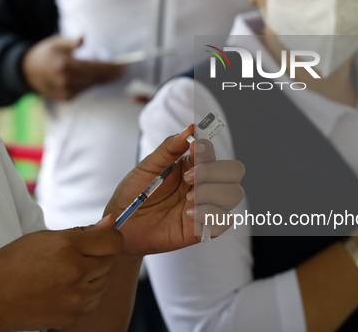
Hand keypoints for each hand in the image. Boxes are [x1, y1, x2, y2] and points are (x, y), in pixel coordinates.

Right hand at [0, 218, 121, 330]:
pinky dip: (86, 293)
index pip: (113, 240)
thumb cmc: (13, 264)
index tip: (102, 236)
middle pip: (110, 260)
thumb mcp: (44, 237)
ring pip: (104, 280)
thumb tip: (111, 222)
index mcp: (67, 247)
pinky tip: (66, 288)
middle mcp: (75, 272)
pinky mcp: (73, 315)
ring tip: (68, 272)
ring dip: (94, 274)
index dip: (109, 235)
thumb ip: (83, 231)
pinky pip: (94, 299)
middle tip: (75, 255)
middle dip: (98, 254)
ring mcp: (75, 297)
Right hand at [22, 35, 125, 99]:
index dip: (111, 67)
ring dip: (104, 79)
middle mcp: (66, 80)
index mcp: (65, 65)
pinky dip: (92, 83)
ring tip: (114, 73)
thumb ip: (71, 42)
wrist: (27, 72)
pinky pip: (85, 90)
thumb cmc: (45, 53)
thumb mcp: (56, 43)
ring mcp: (67, 91)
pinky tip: (98, 78)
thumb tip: (83, 37)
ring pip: (92, 85)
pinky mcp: (67, 98)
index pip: (95, 67)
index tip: (124, 66)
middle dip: (112, 75)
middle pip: (97, 78)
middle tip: (123, 70)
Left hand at [104, 125, 244, 255]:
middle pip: (234, 171)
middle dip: (215, 171)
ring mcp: (205, 206)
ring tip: (188, 199)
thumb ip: (170, 147)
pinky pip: (224, 220)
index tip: (193, 147)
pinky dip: (210, 214)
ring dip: (213, 193)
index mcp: (192, 166)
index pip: (212, 152)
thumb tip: (191, 128)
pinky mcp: (202, 228)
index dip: (207, 148)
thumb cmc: (134, 194)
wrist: (122, 226)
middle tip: (188, 178)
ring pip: (234, 194)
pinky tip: (188, 215)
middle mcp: (203, 185)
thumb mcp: (148, 167)